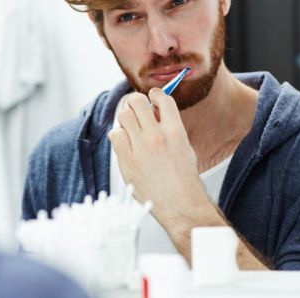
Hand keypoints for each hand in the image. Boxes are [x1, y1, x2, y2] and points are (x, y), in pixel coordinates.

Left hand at [108, 88, 210, 227]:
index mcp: (176, 131)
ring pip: (123, 116)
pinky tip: (125, 143)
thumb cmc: (184, 179)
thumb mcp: (184, 147)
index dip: (154, 94)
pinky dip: (118, 136)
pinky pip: (115, 135)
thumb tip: (154, 112)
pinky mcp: (127, 160)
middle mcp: (157, 136)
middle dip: (135, 103)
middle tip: (135, 110)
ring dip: (126, 119)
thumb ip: (169, 128)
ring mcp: (141, 148)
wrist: (180, 205)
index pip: (162, 99)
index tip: (151, 96)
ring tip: (131, 128)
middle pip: (137, 102)